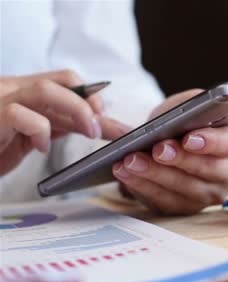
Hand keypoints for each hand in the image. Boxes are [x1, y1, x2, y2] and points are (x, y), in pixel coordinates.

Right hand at [0, 70, 129, 174]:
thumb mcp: (33, 135)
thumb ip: (59, 125)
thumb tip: (97, 124)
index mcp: (25, 91)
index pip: (66, 80)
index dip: (92, 95)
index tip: (108, 118)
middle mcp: (12, 89)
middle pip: (62, 80)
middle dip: (91, 103)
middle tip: (104, 128)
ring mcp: (0, 100)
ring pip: (44, 89)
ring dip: (76, 110)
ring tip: (90, 132)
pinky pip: (19, 114)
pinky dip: (39, 129)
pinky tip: (42, 147)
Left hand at [112, 89, 227, 214]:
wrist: (175, 141)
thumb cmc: (187, 122)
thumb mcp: (188, 105)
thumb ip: (184, 107)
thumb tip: (169, 119)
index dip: (211, 142)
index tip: (189, 139)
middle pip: (210, 170)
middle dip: (180, 160)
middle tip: (157, 150)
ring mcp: (214, 193)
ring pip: (186, 189)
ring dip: (156, 175)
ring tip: (132, 160)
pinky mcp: (191, 207)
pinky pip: (168, 202)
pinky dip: (144, 187)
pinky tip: (127, 174)